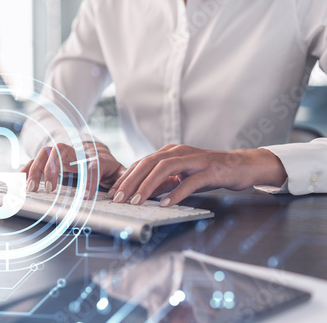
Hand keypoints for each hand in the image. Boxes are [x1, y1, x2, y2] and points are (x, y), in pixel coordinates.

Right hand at [21, 142, 125, 197]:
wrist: (94, 151)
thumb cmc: (105, 166)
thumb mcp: (118, 172)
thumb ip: (123, 180)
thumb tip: (124, 192)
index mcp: (94, 158)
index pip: (92, 166)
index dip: (90, 180)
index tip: (86, 197)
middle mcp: (75, 153)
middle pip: (61, 150)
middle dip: (53, 168)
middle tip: (50, 189)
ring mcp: (61, 154)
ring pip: (45, 152)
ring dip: (36, 169)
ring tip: (30, 188)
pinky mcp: (51, 159)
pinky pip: (36, 159)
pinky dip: (26, 169)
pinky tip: (18, 180)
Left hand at [107, 144, 287, 206]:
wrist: (241, 166)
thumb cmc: (209, 171)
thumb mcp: (182, 176)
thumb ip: (164, 182)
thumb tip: (143, 194)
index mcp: (170, 152)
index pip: (142, 163)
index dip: (125, 177)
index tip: (113, 192)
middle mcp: (179, 152)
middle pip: (148, 163)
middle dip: (130, 181)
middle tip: (118, 198)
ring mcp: (194, 160)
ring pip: (164, 168)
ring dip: (148, 185)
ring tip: (136, 201)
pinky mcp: (209, 170)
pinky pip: (189, 182)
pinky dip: (175, 193)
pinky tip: (165, 204)